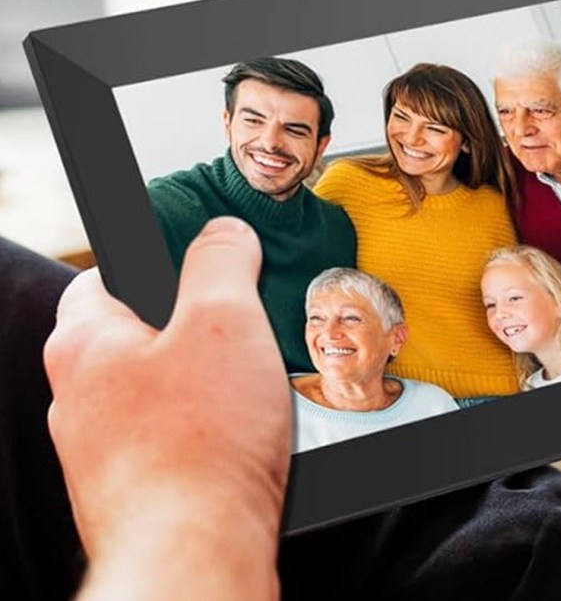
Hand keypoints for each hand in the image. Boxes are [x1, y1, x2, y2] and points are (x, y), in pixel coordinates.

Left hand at [44, 217, 290, 600]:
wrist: (196, 556)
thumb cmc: (199, 448)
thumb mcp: (225, 320)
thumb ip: (222, 261)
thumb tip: (225, 234)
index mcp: (84, 343)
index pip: (106, 274)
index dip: (159, 261)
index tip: (197, 265)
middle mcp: (80, 398)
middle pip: (140, 336)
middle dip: (195, 331)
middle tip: (241, 335)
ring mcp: (104, 450)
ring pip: (160, 392)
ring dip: (206, 387)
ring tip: (250, 395)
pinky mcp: (136, 489)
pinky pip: (174, 440)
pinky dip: (208, 434)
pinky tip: (243, 442)